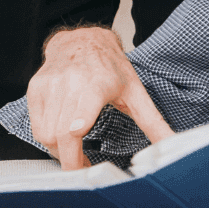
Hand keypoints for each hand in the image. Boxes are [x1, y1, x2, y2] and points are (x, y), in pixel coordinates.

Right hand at [27, 26, 172, 170]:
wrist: (83, 39)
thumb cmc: (110, 67)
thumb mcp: (136, 91)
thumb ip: (153, 122)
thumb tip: (172, 145)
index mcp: (97, 85)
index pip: (78, 121)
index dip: (75, 146)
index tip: (84, 165)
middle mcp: (70, 83)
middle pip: (60, 136)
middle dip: (70, 161)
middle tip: (83, 168)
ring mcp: (50, 85)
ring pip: (45, 134)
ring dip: (59, 151)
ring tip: (74, 150)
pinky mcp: (36, 88)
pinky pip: (36, 125)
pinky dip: (47, 137)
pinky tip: (62, 135)